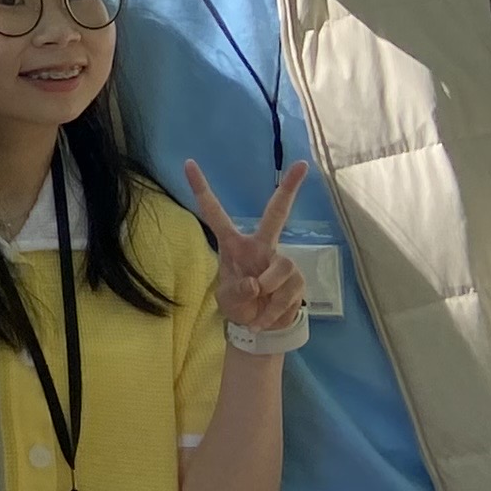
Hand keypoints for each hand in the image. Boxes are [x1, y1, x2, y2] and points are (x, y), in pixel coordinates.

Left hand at [183, 157, 313, 339]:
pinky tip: (268, 317)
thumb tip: (256, 284)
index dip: (201, 190)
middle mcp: (260, 246)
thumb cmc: (238, 305)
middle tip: (301, 164)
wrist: (260, 328)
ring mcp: (281, 261)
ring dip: (271, 294)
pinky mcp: (297, 278)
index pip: (215, 214)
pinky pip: (290, 291)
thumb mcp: (227, 302)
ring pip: (282, 266)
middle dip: (289, 189)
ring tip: (259, 311)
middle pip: (277, 213)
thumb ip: (236, 292)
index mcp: (234, 245)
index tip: (188, 163)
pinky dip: (276, 310)